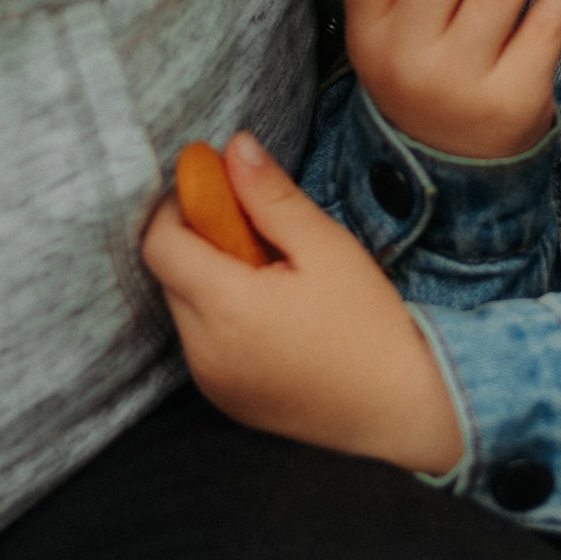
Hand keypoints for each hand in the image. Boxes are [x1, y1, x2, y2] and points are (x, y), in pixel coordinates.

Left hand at [142, 135, 463, 471]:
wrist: (400, 411)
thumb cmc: (370, 326)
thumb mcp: (326, 247)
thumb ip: (270, 196)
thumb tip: (232, 148)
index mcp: (227, 307)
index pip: (160, 243)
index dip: (177, 207)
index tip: (214, 188)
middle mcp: (204, 349)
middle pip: (169, 275)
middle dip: (198, 241)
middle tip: (255, 231)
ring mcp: (210, 381)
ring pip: (184, 308)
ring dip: (210, 281)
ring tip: (272, 280)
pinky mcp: (223, 400)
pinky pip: (201, 344)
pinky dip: (220, 319)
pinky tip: (273, 318)